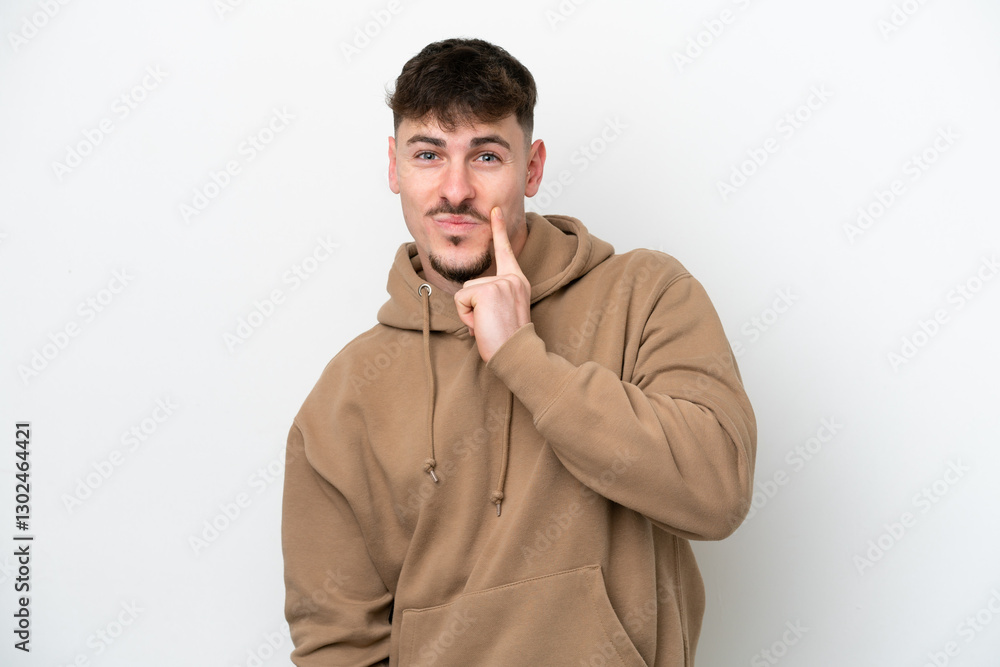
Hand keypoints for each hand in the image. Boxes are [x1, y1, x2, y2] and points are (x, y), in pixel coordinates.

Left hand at [454, 207, 530, 362]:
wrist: (518, 355)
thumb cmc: (509, 339)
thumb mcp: (505, 310)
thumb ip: (494, 296)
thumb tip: (471, 297)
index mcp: (518, 281)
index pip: (506, 250)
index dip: (499, 229)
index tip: (495, 210)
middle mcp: (512, 278)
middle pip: (471, 283)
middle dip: (472, 307)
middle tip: (491, 323)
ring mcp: (501, 283)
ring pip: (464, 292)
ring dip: (469, 313)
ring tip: (488, 324)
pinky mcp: (487, 291)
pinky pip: (460, 300)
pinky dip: (466, 317)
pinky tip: (482, 324)